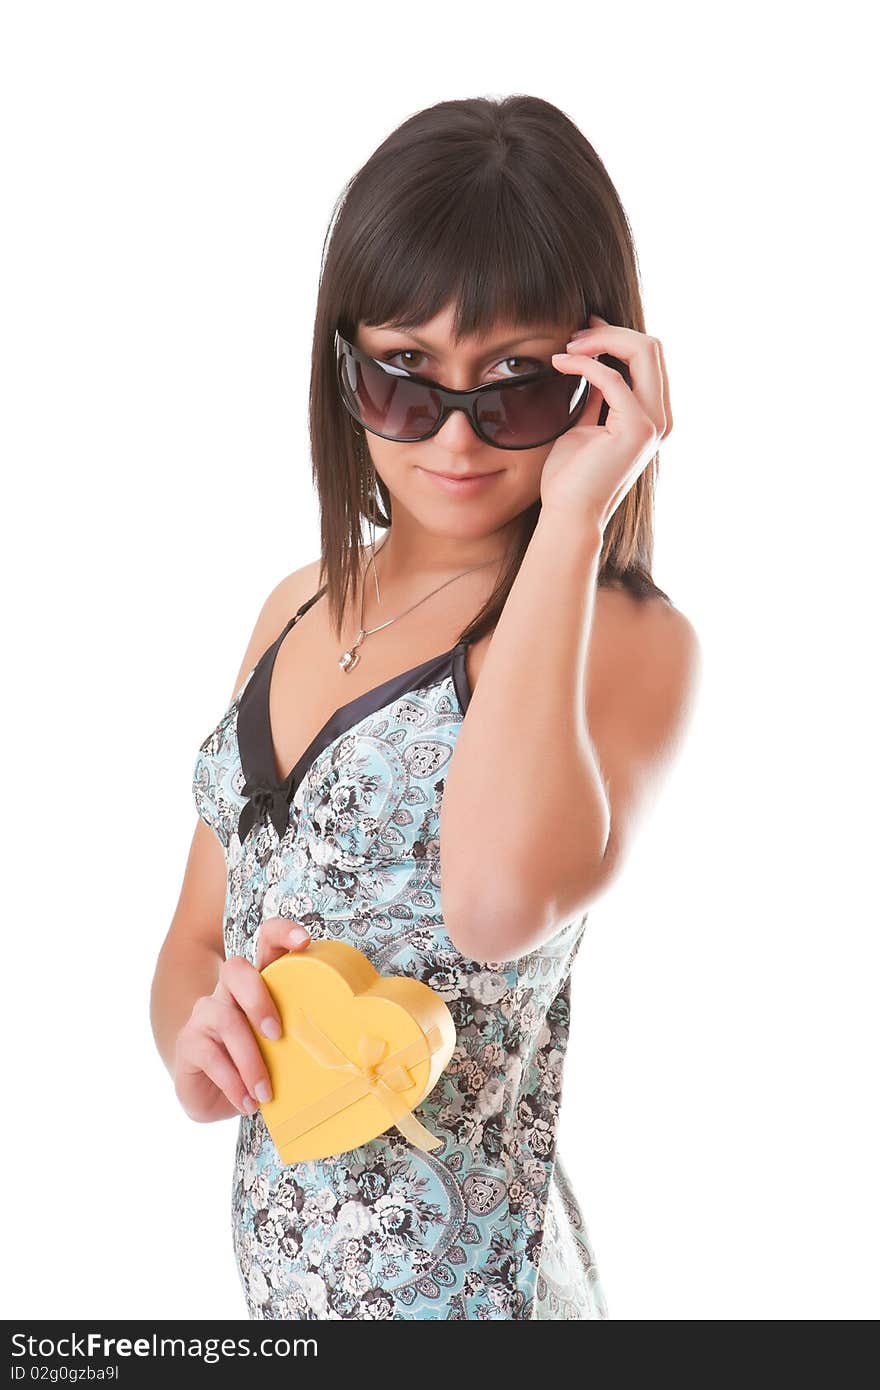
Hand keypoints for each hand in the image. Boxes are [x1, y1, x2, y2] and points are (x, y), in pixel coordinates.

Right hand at [172, 917, 310, 1123]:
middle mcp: (229, 992)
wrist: (215, 1098)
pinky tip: (247, 1103)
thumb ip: (305, 1035)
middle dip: (258, 998)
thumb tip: (361, 1047)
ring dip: (250, 1060)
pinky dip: (233, 1083)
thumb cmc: (260, 1065)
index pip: (266, 942)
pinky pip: (210, 1055)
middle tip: (277, 1034)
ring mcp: (206, 1015)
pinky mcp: (188, 1042)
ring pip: (226, 1019)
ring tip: (266, 1093)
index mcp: (259, 985)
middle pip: (236, 970)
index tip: (304, 940)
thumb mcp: (286, 1048)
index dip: (282, 932)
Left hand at [540, 313, 671, 527]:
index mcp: (653, 415)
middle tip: (572, 336)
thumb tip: (596, 362)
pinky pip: (613, 377)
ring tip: (566, 346)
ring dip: (601, 340)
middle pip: (651, 346)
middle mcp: (661, 417)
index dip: (616, 335)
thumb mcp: (587, 424)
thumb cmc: (571, 477)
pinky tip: (559, 363)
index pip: (648, 357)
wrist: (568, 514)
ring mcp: (653, 423)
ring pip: (643, 350)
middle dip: (610, 332)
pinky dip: (584, 364)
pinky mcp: (636, 428)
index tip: (582, 332)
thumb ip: (599, 395)